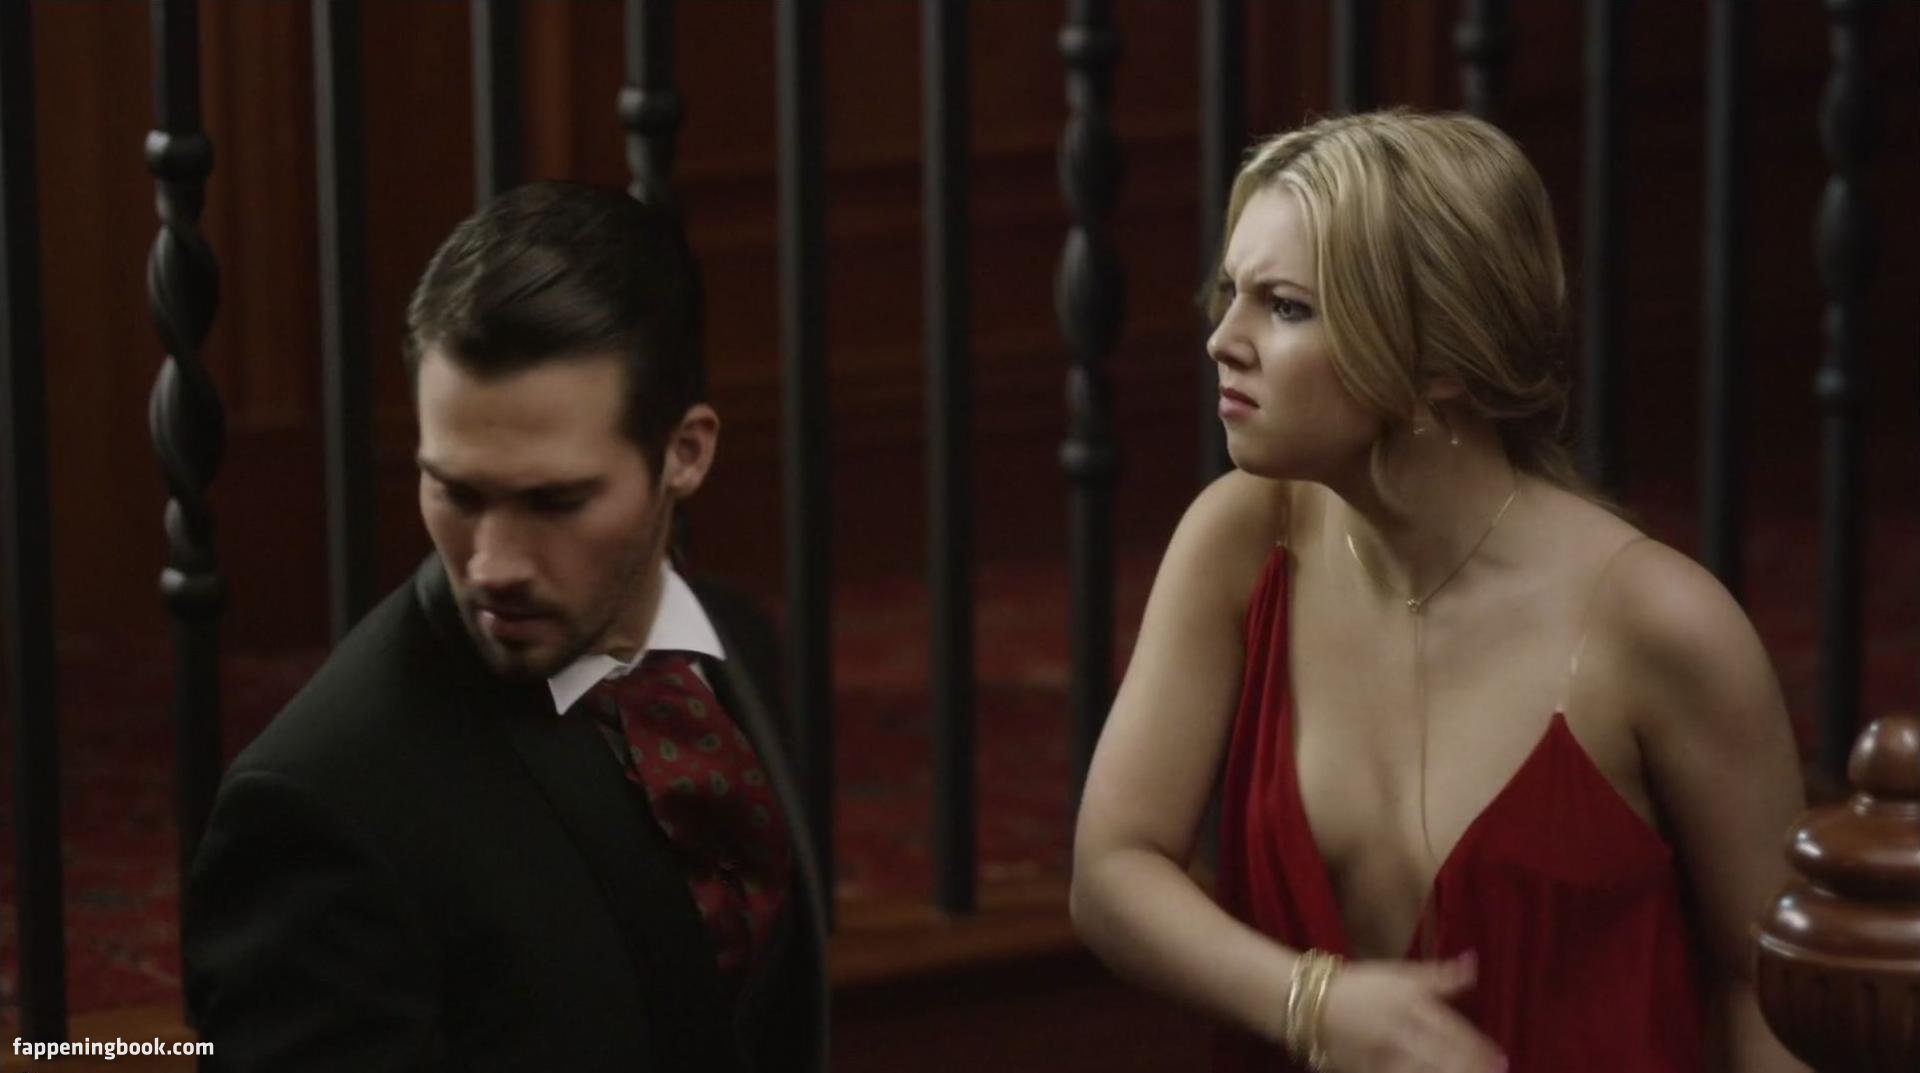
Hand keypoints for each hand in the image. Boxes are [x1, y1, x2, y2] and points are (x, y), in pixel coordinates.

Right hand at [1314, 953, 1505, 1072]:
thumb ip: (1440, 975)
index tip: (1501, 1060)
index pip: (1452, 1031)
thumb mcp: (1400, 974)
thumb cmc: (1361, 986)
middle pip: (1443, 1058)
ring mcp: (1379, 1056)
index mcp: (1408, 1003)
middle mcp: (1396, 1030)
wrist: (1309, 1003)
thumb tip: (1474, 961)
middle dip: (1471, 1069)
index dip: (1478, 1049)